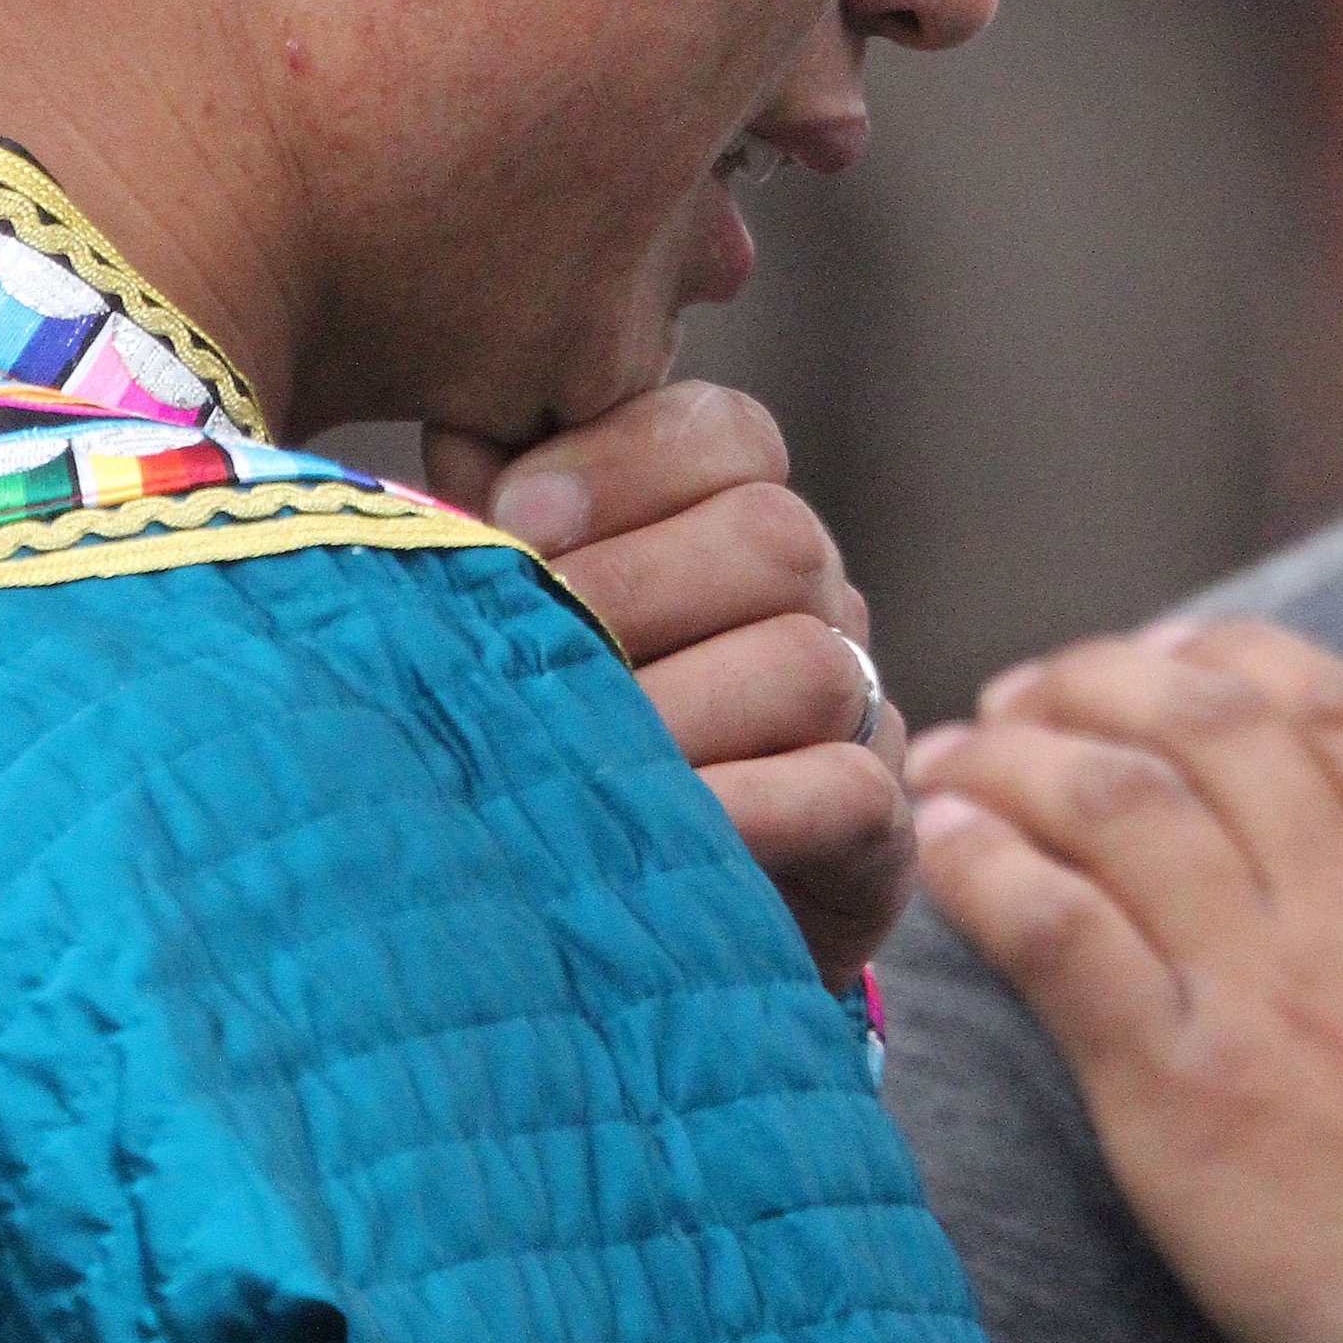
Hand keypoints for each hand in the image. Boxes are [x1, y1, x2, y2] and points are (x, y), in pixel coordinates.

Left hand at [425, 381, 909, 989]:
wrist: (636, 907)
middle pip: (775, 537)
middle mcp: (813, 594)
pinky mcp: (878, 835)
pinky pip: (848, 794)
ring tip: (575, 756)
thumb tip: (464, 444)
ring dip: (678, 709)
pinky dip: (752, 809)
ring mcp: (857, 709)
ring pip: (811, 663)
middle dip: (635, 588)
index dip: (623, 461)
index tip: (517, 514)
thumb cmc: (556, 720)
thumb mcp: (521, 608)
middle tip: (532, 653)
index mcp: (733, 511)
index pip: (726, 435)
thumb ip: (496, 514)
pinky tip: (662, 822)